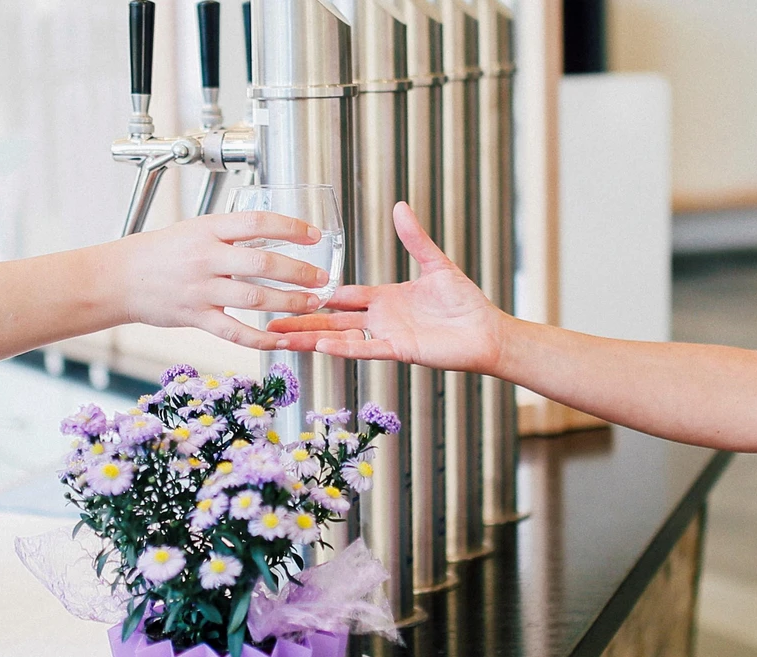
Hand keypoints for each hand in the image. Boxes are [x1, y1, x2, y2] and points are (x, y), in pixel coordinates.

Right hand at [110, 212, 328, 349]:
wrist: (119, 278)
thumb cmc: (157, 253)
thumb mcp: (192, 230)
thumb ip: (228, 234)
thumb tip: (268, 234)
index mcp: (208, 229)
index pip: (257, 222)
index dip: (290, 227)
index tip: (313, 235)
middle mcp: (206, 257)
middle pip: (262, 262)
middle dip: (298, 271)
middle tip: (322, 278)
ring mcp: (200, 289)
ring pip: (254, 296)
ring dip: (288, 302)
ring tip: (311, 304)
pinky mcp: (195, 317)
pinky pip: (234, 331)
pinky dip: (260, 338)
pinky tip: (280, 340)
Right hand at [268, 202, 504, 372]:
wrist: (487, 332)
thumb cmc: (466, 304)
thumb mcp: (436, 265)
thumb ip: (415, 239)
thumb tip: (400, 207)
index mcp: (385, 299)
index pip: (343, 296)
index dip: (317, 291)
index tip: (289, 288)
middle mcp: (381, 319)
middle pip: (331, 319)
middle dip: (300, 320)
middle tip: (269, 321)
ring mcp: (387, 336)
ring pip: (339, 337)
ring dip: (309, 337)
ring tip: (279, 338)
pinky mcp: (399, 350)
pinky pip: (365, 348)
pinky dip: (342, 347)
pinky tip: (319, 345)